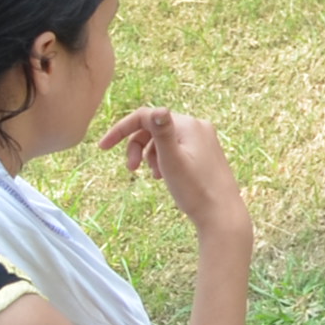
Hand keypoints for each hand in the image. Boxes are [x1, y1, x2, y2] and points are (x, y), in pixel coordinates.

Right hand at [96, 107, 250, 243]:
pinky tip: (163, 176)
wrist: (222, 215)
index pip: (147, 116)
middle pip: (154, 127)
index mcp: (189, 125)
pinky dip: (163, 159)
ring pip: (163, 139)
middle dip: (136, 146)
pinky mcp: (205, 153)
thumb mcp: (172, 161)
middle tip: (131, 169)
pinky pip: (175, 148)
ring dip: (150, 154)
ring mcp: (203, 140)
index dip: (122, 129)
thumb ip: (163, 134)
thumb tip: (157, 109)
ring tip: (154, 176)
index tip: (102, 148)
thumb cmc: (195, 190)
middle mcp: (198, 127)